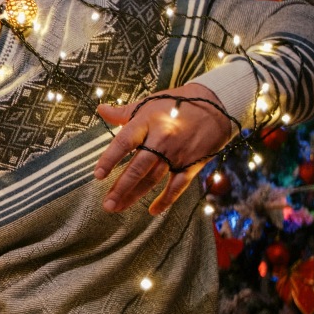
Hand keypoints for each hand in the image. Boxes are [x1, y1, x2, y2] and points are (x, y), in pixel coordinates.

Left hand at [94, 82, 233, 214]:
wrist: (216, 105)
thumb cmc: (178, 103)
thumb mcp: (149, 103)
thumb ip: (123, 112)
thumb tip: (101, 109)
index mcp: (147, 123)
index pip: (124, 143)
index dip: (109, 159)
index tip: (97, 175)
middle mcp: (161, 139)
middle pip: (138, 167)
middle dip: (121, 187)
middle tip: (107, 204)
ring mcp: (177, 154)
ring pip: (153, 179)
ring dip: (135, 195)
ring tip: (118, 207)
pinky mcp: (192, 164)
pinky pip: (177, 186)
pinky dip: (166, 200)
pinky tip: (152, 211)